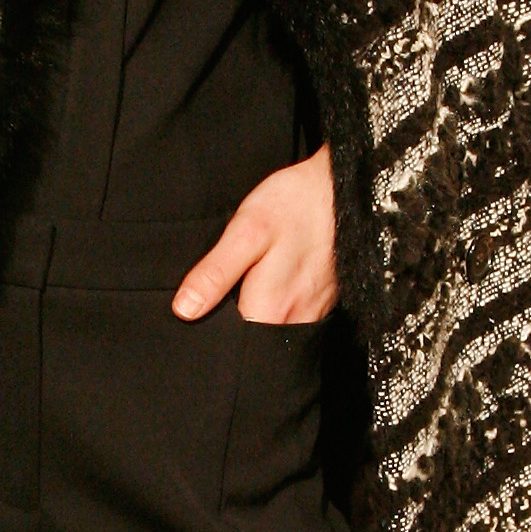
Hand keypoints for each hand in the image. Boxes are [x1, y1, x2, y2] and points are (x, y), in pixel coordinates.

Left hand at [171, 145, 338, 324]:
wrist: (345, 190)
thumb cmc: (294, 205)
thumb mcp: (246, 231)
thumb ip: (216, 273)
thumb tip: (185, 309)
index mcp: (270, 310)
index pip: (231, 342)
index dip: (210, 329)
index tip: (198, 311)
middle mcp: (295, 321)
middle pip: (252, 340)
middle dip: (231, 325)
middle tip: (220, 292)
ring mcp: (313, 313)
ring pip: (272, 330)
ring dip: (254, 313)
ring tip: (246, 283)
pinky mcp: (323, 302)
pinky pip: (292, 317)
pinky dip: (276, 305)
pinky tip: (270, 279)